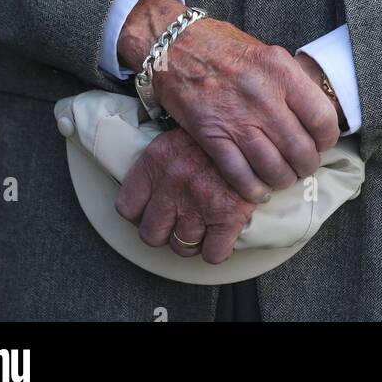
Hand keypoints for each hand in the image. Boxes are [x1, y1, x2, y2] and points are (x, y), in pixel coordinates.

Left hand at [114, 125, 256, 264]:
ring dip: (192, 241)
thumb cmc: (218, 128)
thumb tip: (153, 185)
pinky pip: (212, 254)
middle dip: (165, 232)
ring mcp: (197, 203)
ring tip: (203, 226)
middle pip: (151, 234)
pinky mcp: (226, 217)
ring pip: (181, 246)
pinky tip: (221, 236)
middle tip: (178, 222)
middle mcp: (171, 184)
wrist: (253, 128)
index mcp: (155, 161)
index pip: (127, 207)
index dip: (140, 215)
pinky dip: (217, 250)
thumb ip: (162, 160)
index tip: (151, 212)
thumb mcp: (180, 134)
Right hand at [118, 0, 339, 202]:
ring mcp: (236, 118)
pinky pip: (241, 175)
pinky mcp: (211, 135)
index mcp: (281, 70)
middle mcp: (263, 96)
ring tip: (282, 178)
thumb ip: (290, 83)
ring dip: (282, 180)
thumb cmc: (223, 47)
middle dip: (306, 166)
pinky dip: (253, 189)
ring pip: (274, 168)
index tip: (322, 143)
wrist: (175, 46)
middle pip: (300, 149)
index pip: (322, 117)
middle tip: (302, 166)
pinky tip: (258, 190)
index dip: (327, 139)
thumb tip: (314, 115)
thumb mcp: (266, 53)